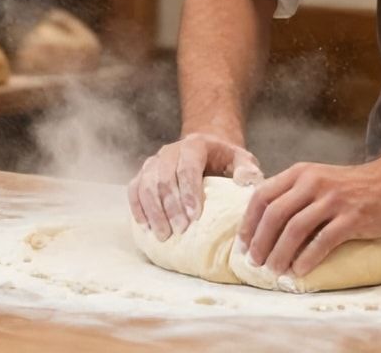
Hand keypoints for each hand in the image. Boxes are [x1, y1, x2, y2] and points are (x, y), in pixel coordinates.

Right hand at [127, 132, 261, 239]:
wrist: (205, 150)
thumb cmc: (224, 160)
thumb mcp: (241, 158)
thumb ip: (246, 168)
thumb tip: (245, 181)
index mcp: (194, 145)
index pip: (187, 167)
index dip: (188, 192)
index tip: (194, 217)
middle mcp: (170, 151)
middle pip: (164, 178)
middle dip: (171, 207)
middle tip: (179, 230)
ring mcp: (154, 162)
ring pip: (146, 185)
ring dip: (154, 212)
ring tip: (163, 235)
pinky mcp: (143, 174)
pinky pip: (134, 190)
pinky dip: (138, 209)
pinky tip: (145, 227)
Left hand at [238, 160, 380, 278]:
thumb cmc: (352, 187)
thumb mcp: (318, 179)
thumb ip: (294, 194)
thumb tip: (264, 226)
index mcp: (300, 173)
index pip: (262, 196)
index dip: (248, 223)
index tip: (243, 244)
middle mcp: (313, 183)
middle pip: (274, 215)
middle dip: (260, 242)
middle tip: (255, 263)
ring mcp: (333, 200)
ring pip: (295, 229)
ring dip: (280, 254)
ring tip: (275, 271)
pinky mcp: (352, 217)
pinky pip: (323, 241)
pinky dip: (308, 258)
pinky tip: (300, 271)